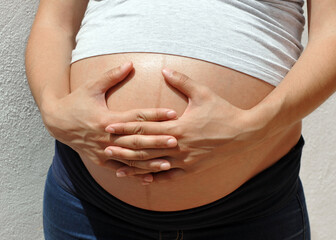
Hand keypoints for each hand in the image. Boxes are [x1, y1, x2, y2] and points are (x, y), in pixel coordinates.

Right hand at [41, 62, 177, 183]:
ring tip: (168, 163)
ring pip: (130, 159)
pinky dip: (135, 174)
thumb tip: (130, 63)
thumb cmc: (77, 101)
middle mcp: (105, 137)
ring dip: (149, 162)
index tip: (173, 113)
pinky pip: (120, 168)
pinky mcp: (101, 160)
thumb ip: (111, 76)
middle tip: (176, 140)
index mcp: (105, 119)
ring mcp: (103, 151)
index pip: (135, 117)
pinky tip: (150, 178)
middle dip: (156, 141)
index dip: (155, 115)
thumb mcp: (91, 86)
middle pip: (136, 140)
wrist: (57, 122)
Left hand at [105, 68, 265, 182]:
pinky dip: (155, 178)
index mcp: (178, 127)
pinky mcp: (192, 169)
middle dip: (124, 148)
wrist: (243, 134)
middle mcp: (178, 146)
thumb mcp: (203, 93)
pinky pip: (170, 177)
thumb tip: (165, 69)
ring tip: (117, 168)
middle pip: (145, 149)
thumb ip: (182, 81)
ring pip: (154, 166)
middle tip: (105, 147)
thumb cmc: (223, 111)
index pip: (146, 129)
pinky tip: (143, 180)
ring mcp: (185, 161)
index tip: (109, 127)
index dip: (126, 128)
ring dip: (135, 167)